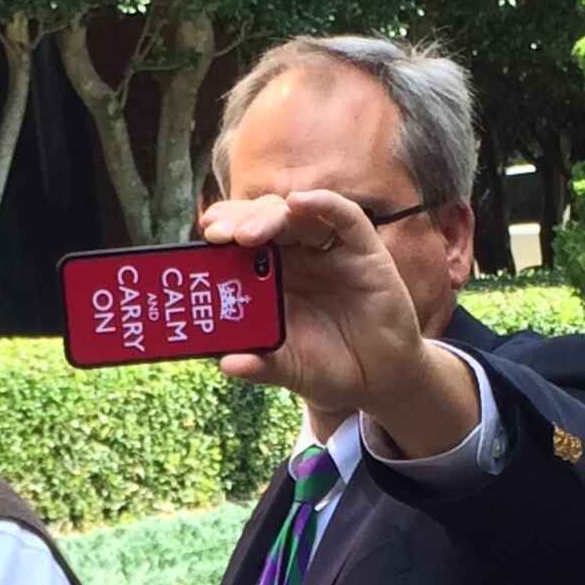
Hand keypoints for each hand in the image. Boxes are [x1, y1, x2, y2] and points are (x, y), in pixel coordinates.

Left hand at [202, 190, 477, 456]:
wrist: (379, 382)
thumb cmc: (329, 367)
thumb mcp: (290, 370)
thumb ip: (261, 365)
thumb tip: (226, 363)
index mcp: (273, 276)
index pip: (243, 239)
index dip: (225, 230)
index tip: (206, 236)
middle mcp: (299, 256)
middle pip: (265, 220)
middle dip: (240, 222)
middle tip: (219, 235)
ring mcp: (331, 251)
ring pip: (297, 215)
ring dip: (270, 216)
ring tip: (248, 234)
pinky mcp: (364, 251)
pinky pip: (346, 218)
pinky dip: (324, 204)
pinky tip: (301, 202)